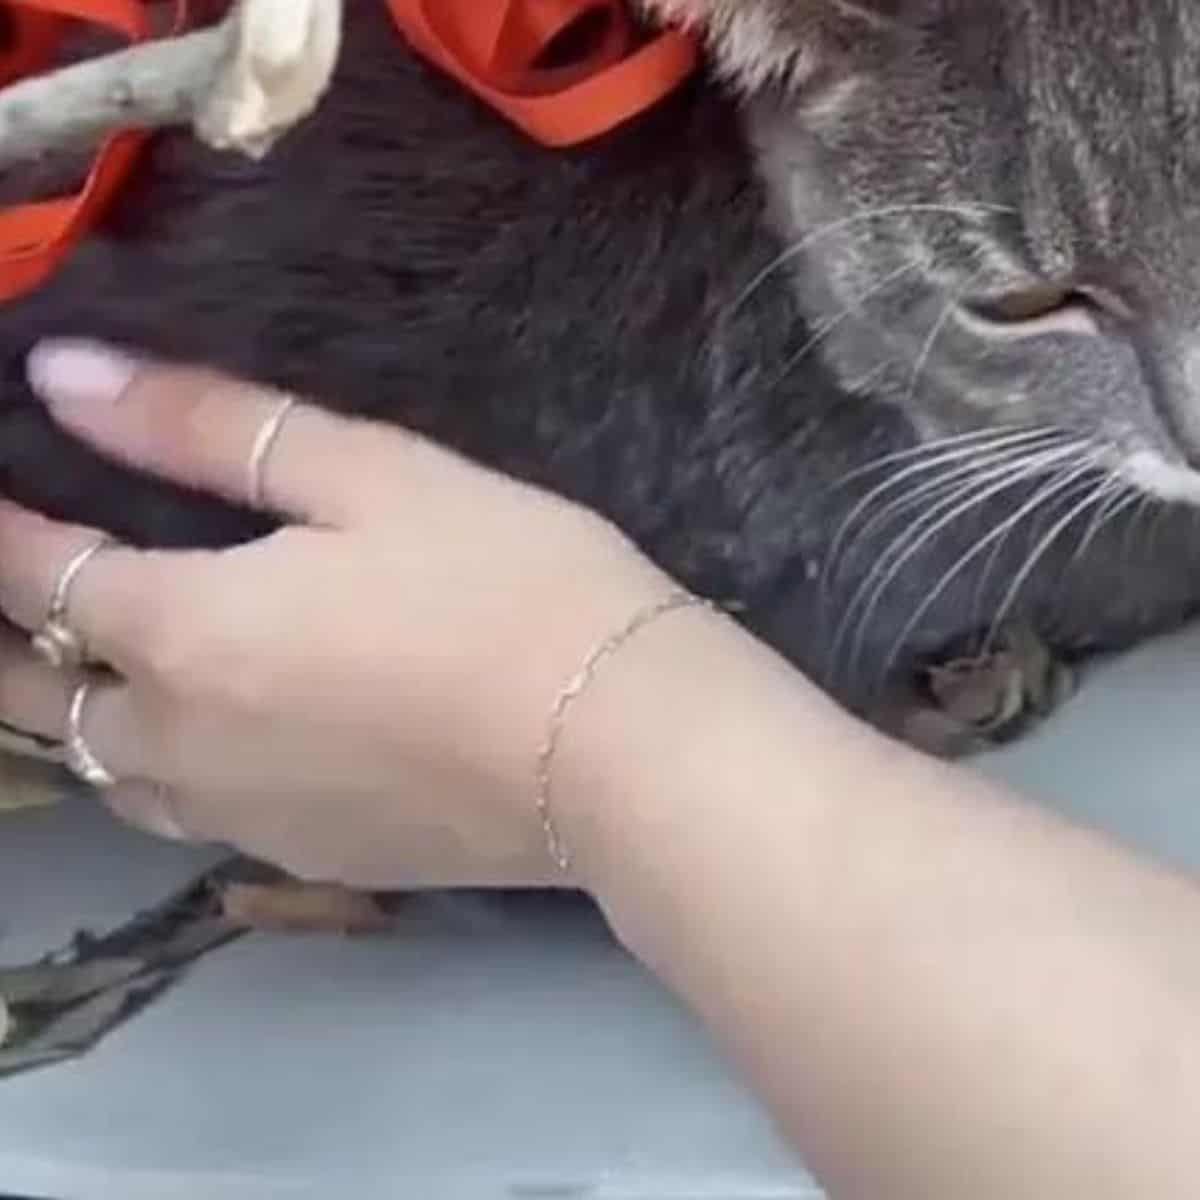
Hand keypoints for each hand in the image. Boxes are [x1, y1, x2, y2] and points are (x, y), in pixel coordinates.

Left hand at [0, 340, 671, 887]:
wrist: (618, 747)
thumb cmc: (506, 583)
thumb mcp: (370, 474)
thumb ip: (207, 427)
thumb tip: (68, 375)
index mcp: (185, 629)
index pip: (36, 573)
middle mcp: (184, 740)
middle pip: (38, 697)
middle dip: (5, 639)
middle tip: (15, 595)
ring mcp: (241, 817)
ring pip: (106, 772)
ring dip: (74, 715)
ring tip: (84, 671)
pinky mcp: (307, 859)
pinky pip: (188, 816)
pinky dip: (160, 770)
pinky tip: (201, 743)